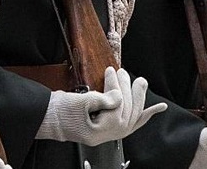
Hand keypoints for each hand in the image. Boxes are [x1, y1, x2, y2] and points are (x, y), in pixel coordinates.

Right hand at [35, 67, 166, 145]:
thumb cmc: (58, 111)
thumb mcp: (79, 102)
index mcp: (100, 131)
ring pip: (132, 117)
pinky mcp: (107, 128)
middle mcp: (107, 135)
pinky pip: (131, 123)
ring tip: (140, 83)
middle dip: (129, 91)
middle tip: (126, 74)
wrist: (47, 118)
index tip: (111, 72)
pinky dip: (145, 115)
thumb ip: (102, 99)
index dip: (116, 87)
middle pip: (128, 113)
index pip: (117, 107)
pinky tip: (158, 108)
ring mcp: (109, 133)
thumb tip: (120, 95)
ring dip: (138, 99)